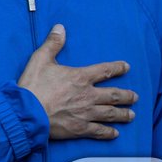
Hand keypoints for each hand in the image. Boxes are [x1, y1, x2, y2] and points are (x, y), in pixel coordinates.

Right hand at [17, 24, 136, 139]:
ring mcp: (86, 113)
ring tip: (132, 115)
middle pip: (114, 95)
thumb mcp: (40, 59)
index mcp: (80, 77)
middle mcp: (88, 95)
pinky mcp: (80, 128)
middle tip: (134, 97)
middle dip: (127, 96)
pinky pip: (99, 131)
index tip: (126, 67)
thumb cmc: (33, 86)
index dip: (118, 68)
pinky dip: (108, 132)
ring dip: (123, 114)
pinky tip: (115, 133)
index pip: (105, 70)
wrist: (27, 112)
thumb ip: (52, 44)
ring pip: (111, 114)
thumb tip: (60, 27)